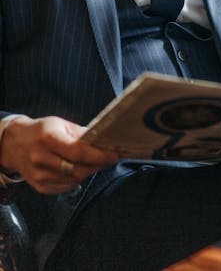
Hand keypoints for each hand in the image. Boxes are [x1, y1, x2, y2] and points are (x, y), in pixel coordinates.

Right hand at [0, 115, 119, 193]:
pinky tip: (80, 169)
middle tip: (109, 158)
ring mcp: (40, 176)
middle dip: (98, 165)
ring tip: (95, 162)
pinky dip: (77, 179)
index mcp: (48, 139)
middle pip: (78, 169)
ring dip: (89, 172)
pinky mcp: (40, 187)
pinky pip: (66, 187)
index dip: (99, 155)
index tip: (114, 154)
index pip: (78, 151)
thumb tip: (103, 141)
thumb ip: (81, 134)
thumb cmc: (41, 131)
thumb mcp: (60, 124)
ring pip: (74, 180)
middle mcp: (42, 159)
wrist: (15, 145)